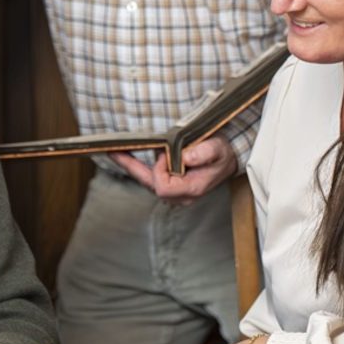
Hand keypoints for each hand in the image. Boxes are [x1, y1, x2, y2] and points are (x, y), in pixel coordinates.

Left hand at [108, 136, 239, 202]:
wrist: (228, 160)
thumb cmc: (223, 154)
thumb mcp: (218, 149)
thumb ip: (205, 152)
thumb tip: (186, 156)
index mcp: (192, 189)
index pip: (164, 187)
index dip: (160, 170)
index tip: (165, 154)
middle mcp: (181, 195)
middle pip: (150, 186)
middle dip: (131, 168)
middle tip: (114, 152)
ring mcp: (175, 192)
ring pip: (147, 183)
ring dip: (132, 167)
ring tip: (116, 152)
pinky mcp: (171, 185)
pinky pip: (151, 179)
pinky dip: (138, 168)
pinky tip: (127, 157)